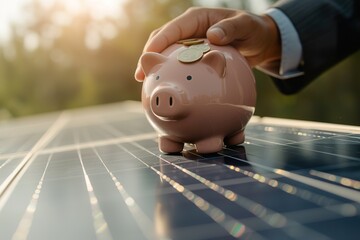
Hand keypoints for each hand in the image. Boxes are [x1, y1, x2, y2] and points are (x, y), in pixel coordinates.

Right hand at [135, 7, 280, 80]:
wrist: (259, 42)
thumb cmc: (253, 30)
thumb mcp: (246, 26)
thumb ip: (231, 28)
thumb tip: (212, 36)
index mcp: (197, 19)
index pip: (172, 29)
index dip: (158, 42)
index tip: (148, 55)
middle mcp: (190, 30)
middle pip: (162, 41)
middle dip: (149, 56)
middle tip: (140, 75)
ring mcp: (190, 45)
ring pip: (167, 54)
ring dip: (156, 68)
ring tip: (146, 84)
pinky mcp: (194, 58)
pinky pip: (179, 66)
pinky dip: (171, 76)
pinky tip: (166, 89)